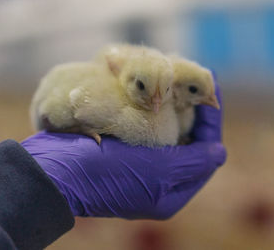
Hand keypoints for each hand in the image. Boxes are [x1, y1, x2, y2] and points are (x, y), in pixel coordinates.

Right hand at [21, 78, 225, 219]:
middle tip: (193, 81)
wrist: (54, 171)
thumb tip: (219, 152)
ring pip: (166, 134)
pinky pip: (145, 128)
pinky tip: (152, 92)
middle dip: (192, 113)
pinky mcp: (119, 150)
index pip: (204, 155)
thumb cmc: (106, 173)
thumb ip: (192, 163)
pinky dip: (151, 110)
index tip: (212, 87)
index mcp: (169, 192)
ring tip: (176, 81)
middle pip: (186, 143)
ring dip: (172, 109)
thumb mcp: (157, 173)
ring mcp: (137, 165)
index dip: (211, 122)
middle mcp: (156, 181)